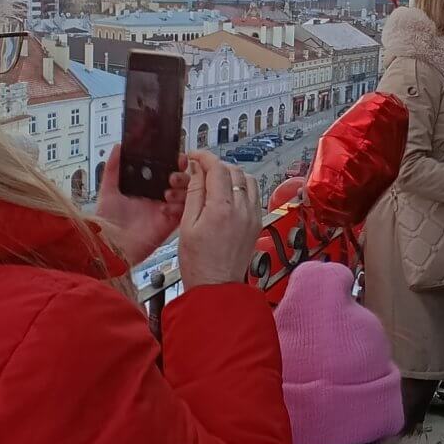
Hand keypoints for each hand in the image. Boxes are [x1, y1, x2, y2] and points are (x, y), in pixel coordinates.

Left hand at [93, 147, 189, 266]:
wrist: (108, 243)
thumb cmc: (107, 220)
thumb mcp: (108, 189)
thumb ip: (113, 167)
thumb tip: (118, 147)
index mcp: (147, 188)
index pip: (167, 170)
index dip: (174, 162)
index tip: (176, 156)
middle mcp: (159, 197)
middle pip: (181, 181)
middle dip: (181, 174)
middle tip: (173, 173)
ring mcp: (166, 210)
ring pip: (187, 195)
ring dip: (182, 190)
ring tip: (168, 190)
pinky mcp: (169, 224)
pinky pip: (183, 213)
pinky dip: (179, 207)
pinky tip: (166, 206)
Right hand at [178, 152, 263, 291]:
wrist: (216, 287)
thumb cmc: (199, 262)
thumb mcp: (187, 225)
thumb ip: (194, 194)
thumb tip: (196, 171)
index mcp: (222, 208)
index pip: (217, 168)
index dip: (204, 158)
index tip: (194, 157)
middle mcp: (242, 209)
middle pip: (233, 170)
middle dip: (216, 166)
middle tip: (199, 172)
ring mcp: (252, 215)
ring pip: (247, 180)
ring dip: (230, 175)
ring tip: (213, 183)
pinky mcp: (256, 223)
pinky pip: (253, 195)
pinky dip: (241, 188)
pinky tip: (226, 197)